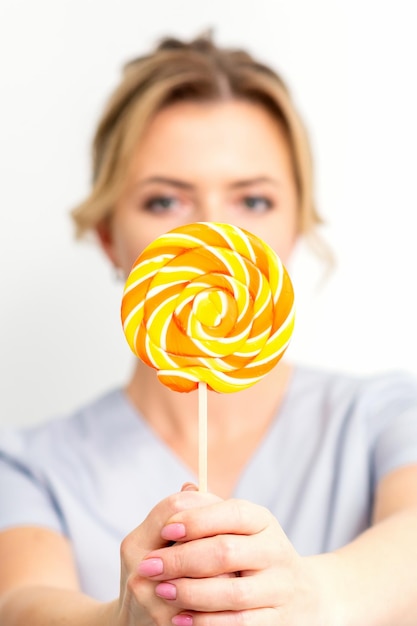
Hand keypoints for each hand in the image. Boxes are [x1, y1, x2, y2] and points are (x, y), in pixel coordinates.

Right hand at [114, 485, 221, 625]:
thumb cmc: (155, 575)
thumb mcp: (157, 543)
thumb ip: (179, 515)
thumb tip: (197, 484)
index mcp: (135, 544)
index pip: (176, 506)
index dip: (203, 501)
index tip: (219, 507)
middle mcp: (140, 572)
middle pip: (194, 539)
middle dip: (220, 536)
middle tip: (235, 539)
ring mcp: (154, 603)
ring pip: (211, 576)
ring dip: (228, 572)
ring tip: (236, 572)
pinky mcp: (170, 625)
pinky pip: (213, 608)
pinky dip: (227, 602)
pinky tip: (232, 599)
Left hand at [137, 498, 325, 625]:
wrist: (301, 596)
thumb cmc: (252, 554)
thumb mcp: (237, 528)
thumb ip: (209, 512)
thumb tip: (183, 492)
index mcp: (263, 521)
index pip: (232, 513)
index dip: (197, 520)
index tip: (165, 529)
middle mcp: (276, 551)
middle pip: (226, 552)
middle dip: (182, 559)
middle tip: (149, 566)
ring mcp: (280, 588)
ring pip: (232, 592)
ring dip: (190, 592)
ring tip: (161, 591)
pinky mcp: (278, 621)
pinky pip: (240, 624)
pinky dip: (207, 622)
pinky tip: (180, 619)